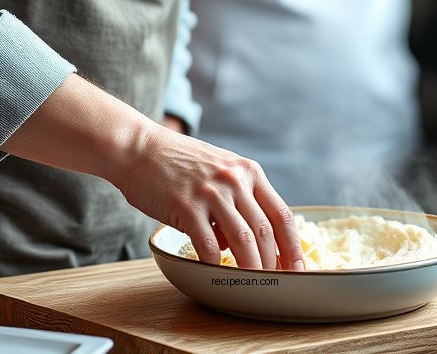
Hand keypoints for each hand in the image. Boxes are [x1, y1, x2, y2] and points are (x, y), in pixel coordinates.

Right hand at [117, 122, 304, 271]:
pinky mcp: (187, 207)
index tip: (297, 270)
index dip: (293, 247)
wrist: (139, 148)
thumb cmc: (177, 162)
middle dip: (273, 265)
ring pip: (243, 242)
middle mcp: (234, 180)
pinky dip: (214, 266)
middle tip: (273, 286)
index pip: (282, 215)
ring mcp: (212, 193)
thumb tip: (252, 238)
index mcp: (248, 171)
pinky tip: (213, 274)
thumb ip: (239, 196)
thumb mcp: (220, 168)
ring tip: (250, 287)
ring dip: (249, 270)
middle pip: (265, 232)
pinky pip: (209, 246)